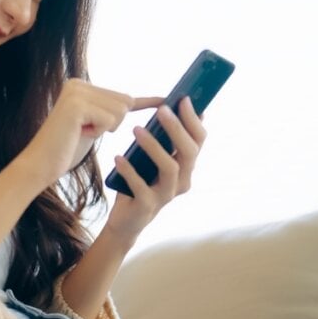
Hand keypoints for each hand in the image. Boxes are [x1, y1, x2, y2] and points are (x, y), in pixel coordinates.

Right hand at [19, 78, 162, 187]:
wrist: (40, 165)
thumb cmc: (66, 149)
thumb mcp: (94, 125)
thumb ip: (110, 111)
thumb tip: (134, 100)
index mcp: (80, 85)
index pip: (122, 95)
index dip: (144, 102)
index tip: (168, 99)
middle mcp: (77, 83)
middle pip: (124, 101)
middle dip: (113, 122)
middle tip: (86, 131)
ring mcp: (76, 92)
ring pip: (120, 110)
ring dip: (107, 127)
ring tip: (81, 132)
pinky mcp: (77, 105)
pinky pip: (110, 119)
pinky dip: (100, 131)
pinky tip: (79, 133)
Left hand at [104, 96, 206, 244]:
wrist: (126, 220)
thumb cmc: (140, 182)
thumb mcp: (152, 158)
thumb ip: (162, 139)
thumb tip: (168, 106)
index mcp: (186, 167)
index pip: (199, 141)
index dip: (193, 120)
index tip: (183, 99)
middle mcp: (182, 181)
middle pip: (188, 152)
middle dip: (177, 129)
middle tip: (162, 110)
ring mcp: (166, 195)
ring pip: (170, 168)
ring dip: (154, 146)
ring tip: (136, 129)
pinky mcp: (147, 206)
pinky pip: (141, 186)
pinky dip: (130, 170)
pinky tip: (118, 158)